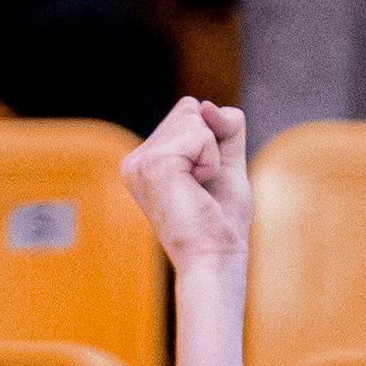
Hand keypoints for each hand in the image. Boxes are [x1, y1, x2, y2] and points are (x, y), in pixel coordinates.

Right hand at [121, 95, 247, 271]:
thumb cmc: (221, 225)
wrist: (214, 261)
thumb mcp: (229, 166)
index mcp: (146, 160)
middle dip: (212, 144)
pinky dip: (212, 161)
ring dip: (212, 155)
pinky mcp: (153, 164)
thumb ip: (225, 130)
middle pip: (190, 108)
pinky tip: (198, 189)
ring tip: (199, 190)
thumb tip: (205, 103)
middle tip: (204, 188)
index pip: (189, 112)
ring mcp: (139, 161)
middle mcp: (136, 159)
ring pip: (194, 116)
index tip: (205, 183)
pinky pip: (200, 135)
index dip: (213, 141)